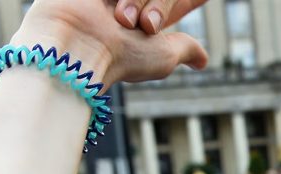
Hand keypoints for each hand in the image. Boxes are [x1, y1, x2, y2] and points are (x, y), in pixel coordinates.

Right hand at [13, 0, 208, 88]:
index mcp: (142, 23)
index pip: (167, 3)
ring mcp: (105, 0)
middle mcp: (122, 8)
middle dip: (151, 4)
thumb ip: (185, 49)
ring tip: (119, 18)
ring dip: (135, 0)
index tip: (173, 14)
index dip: (175, 5)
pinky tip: (113, 7)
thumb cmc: (121, 58)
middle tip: (133, 23)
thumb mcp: (164, 56)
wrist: (76, 49)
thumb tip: (203, 60)